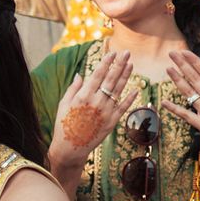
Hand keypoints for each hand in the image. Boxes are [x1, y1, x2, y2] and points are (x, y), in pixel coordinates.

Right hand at [50, 51, 137, 171]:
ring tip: (131, 64)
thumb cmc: (64, 124)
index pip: (98, 74)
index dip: (106, 62)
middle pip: (111, 79)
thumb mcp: (64, 103)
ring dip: (126, 76)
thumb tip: (80, 74)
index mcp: (83, 96)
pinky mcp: (112, 122)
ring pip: (119, 90)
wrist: (71, 148)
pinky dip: (130, 98)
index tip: (112, 52)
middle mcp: (96, 102)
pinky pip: (123, 107)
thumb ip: (73, 88)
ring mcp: (106, 112)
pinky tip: (136, 88)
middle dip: (119, 64)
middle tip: (126, 52)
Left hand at [163, 52, 199, 172]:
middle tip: (172, 54)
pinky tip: (164, 102)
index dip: (194, 61)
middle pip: (194, 78)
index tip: (184, 52)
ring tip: (168, 69)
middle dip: (182, 64)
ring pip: (188, 93)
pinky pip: (185, 115)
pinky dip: (174, 109)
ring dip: (177, 80)